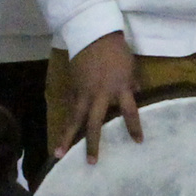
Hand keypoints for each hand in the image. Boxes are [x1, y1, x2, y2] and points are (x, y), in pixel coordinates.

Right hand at [56, 32, 142, 161]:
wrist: (93, 34)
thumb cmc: (116, 51)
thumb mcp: (130, 68)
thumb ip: (132, 84)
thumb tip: (137, 95)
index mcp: (119, 88)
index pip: (130, 113)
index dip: (134, 128)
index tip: (138, 142)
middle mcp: (100, 95)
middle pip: (94, 124)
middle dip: (92, 144)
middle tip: (91, 162)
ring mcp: (83, 93)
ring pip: (74, 119)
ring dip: (66, 137)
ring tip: (58, 155)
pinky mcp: (73, 88)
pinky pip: (71, 108)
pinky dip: (68, 120)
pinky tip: (63, 135)